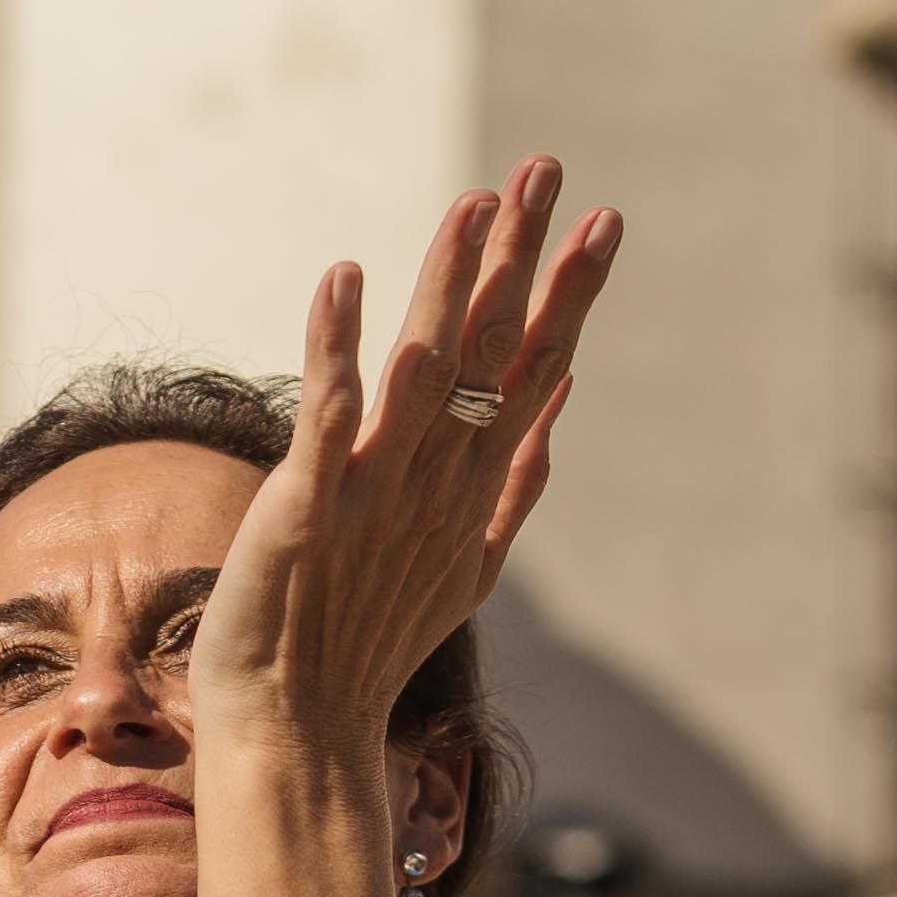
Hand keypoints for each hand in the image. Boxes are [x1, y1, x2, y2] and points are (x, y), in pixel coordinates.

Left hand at [192, 163, 617, 760]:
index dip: (566, 294)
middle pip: (491, 352)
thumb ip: (515, 486)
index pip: (533, 371)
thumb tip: (562, 407)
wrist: (297, 727)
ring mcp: (379, 492)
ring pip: (427, 368)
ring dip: (449, 283)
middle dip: (521, 257)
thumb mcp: (463, 566)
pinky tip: (344, 278)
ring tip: (472, 202)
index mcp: (471, 487)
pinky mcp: (311, 506)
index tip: (600, 219)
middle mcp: (437, 480)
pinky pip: (327, 415)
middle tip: (546, 168)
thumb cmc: (364, 647)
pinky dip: (337, 347)